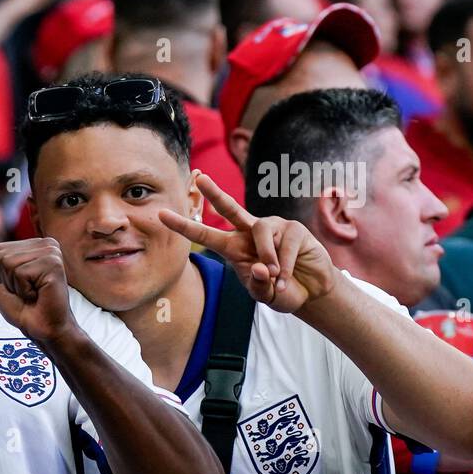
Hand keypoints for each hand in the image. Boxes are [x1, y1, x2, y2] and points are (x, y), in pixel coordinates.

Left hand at [0, 237, 75, 344]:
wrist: (43, 328)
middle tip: (26, 291)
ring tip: (32, 293)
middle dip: (7, 279)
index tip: (18, 286)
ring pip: (9, 262)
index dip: (1, 274)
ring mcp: (51, 252)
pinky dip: (23, 290)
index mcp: (34, 245)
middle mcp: (45, 244)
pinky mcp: (53, 264)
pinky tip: (38, 294)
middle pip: (2, 254)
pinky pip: (20, 273)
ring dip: (15, 285)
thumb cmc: (24, 307)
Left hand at [158, 172, 336, 312]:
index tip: (161, 214)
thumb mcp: (264, 294)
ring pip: (260, 231)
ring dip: (267, 257)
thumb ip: (257, 285)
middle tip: (200, 178)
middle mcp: (250, 232)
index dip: (183, 225)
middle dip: (214, 192)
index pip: (204, 234)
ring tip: (273, 276)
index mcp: (233, 247)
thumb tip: (260, 267)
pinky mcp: (294, 229)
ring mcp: (273, 227)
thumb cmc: (281, 290)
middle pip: (229, 207)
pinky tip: (286, 278)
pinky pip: (285, 244)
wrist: (311, 292)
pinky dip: (285, 265)